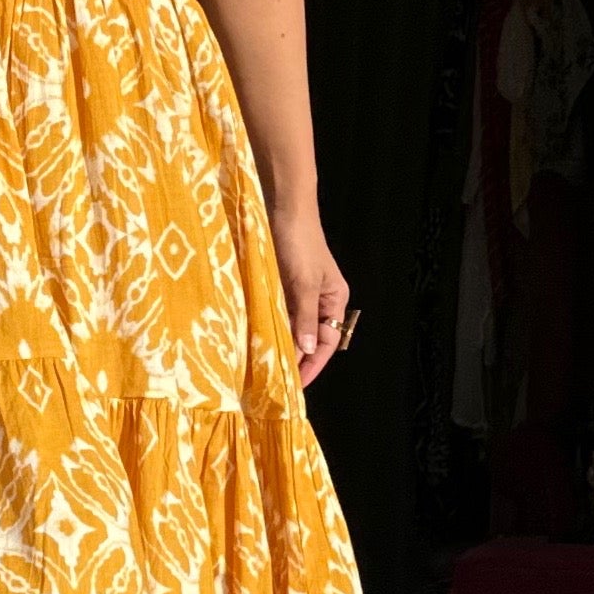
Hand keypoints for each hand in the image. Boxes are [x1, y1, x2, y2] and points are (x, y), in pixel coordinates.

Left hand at [273, 207, 357, 388]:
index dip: (313, 364)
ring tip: (266, 366)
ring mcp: (299, 293)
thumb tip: (307, 350)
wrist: (283, 208)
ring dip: (282, 343)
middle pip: (311, 338)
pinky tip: (259, 339)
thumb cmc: (299, 243)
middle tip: (277, 380)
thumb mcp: (303, 283)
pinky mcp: (281, 284)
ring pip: (293, 327)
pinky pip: (279, 313)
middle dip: (297, 358)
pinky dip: (272, 326)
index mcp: (334, 300)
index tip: (296, 384)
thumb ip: (304, 317)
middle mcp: (319, 300)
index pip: (327, 342)